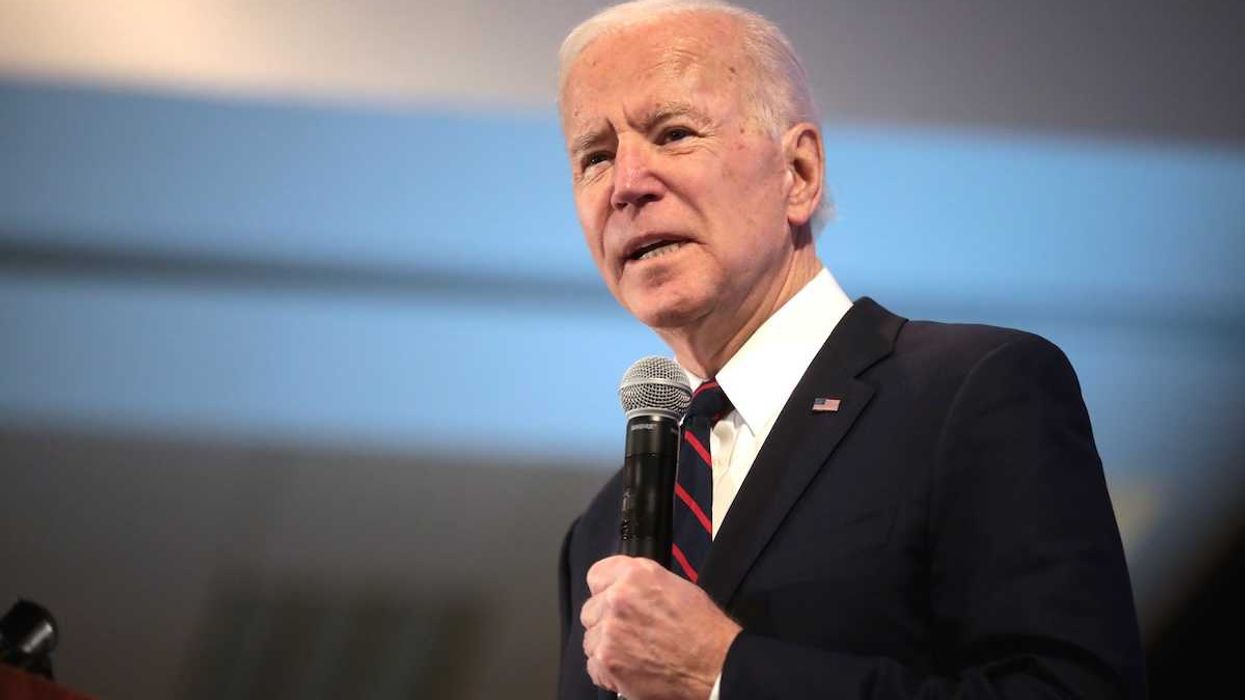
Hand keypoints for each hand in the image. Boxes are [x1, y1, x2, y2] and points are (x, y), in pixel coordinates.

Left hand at [581, 555, 741, 698]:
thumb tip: (622, 589)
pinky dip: (608, 670)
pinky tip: (631, 668)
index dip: (606, 590)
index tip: (612, 600)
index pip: (596, 575)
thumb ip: (640, 584)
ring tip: (634, 653)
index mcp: (635, 575)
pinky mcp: (607, 662)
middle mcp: (617, 599)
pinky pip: (593, 665)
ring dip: (607, 646)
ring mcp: (609, 632)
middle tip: (630, 632)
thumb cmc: (703, 629)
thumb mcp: (675, 586)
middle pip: (590, 610)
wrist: (715, 666)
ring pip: (590, 639)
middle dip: (605, 621)